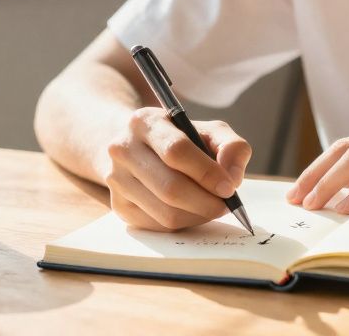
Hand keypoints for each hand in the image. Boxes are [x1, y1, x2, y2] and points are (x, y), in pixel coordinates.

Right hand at [103, 107, 251, 230]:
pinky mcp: (118, 205)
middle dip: (206, 201)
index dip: (207, 173)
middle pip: (170, 188)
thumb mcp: (209, 131)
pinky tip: (193, 211)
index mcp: (145, 122)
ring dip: (197, 215)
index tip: (229, 187)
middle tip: (227, 205)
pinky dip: (183, 223)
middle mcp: (123, 149)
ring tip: (212, 207)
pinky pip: (158, 225)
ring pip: (165, 212)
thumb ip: (230, 147)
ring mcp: (116, 179)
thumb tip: (232, 178)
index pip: (176, 151)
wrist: (138, 147)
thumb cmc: (181, 139)